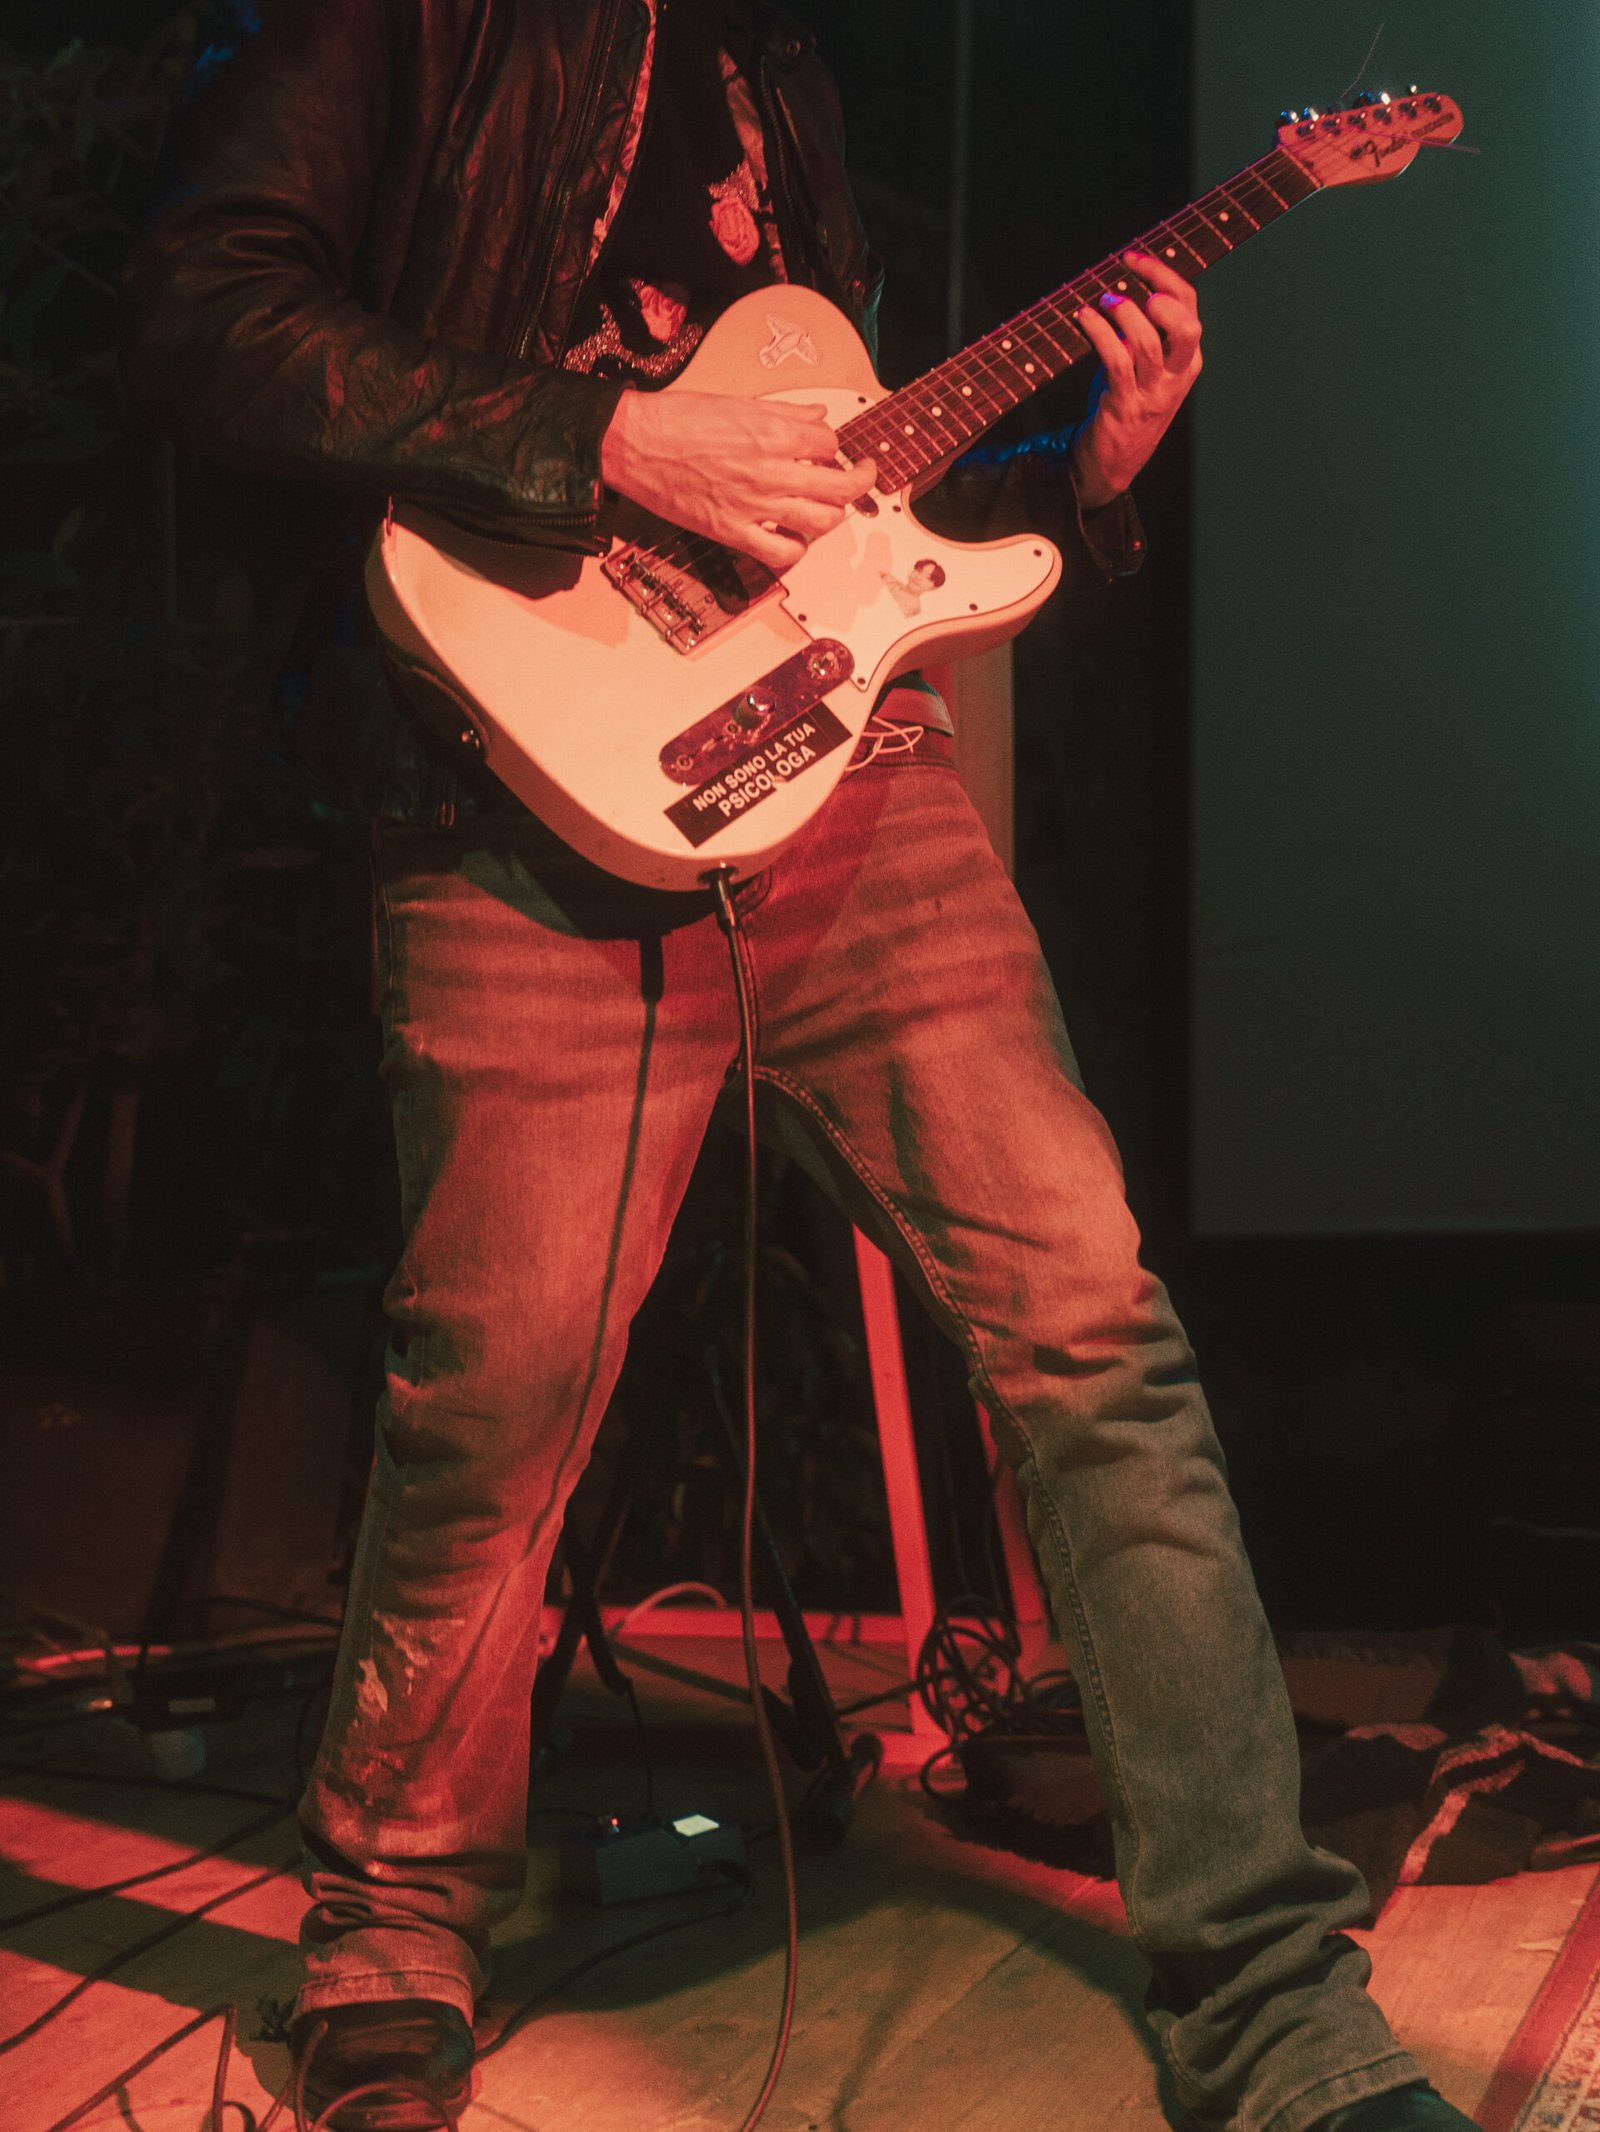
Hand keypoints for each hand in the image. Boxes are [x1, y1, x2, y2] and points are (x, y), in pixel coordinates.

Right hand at [599, 389, 875, 570]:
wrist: (636, 443)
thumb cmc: (678, 419)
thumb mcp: (738, 402)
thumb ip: (784, 412)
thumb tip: (817, 415)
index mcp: (775, 433)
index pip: (830, 443)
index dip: (832, 445)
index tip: (826, 448)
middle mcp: (772, 470)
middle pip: (841, 486)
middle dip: (859, 480)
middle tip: (861, 475)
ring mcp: (756, 505)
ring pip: (822, 522)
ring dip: (832, 516)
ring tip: (828, 509)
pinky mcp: (734, 531)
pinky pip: (783, 552)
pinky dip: (796, 550)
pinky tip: (794, 538)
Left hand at [1071, 250, 1202, 507]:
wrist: (1114, 462)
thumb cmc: (1126, 404)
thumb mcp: (1144, 366)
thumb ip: (1144, 333)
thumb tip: (1122, 289)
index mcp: (1188, 359)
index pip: (1189, 306)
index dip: (1163, 275)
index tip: (1132, 258)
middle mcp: (1178, 375)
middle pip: (1186, 325)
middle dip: (1159, 293)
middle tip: (1128, 283)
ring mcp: (1153, 392)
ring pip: (1147, 341)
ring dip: (1122, 313)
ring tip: (1102, 302)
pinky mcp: (1126, 405)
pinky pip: (1116, 361)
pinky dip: (1099, 333)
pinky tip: (1084, 318)